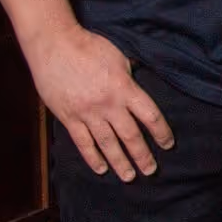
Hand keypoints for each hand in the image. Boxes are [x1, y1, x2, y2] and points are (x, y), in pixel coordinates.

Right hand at [27, 24, 172, 180]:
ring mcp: (87, 113)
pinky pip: (83, 142)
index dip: (162, 133)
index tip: (168, 144)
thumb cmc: (88, 46)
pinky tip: (101, 169)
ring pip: (108, 144)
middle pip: (131, 136)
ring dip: (120, 163)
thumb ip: (131, 77)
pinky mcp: (68, 117)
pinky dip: (92, 157)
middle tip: (150, 171)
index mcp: (124, 88)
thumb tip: (142, 87)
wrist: (54, 43)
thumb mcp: (119, 56)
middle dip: (143, 156)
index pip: (150, 116)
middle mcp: (108, 104)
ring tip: (129, 177)